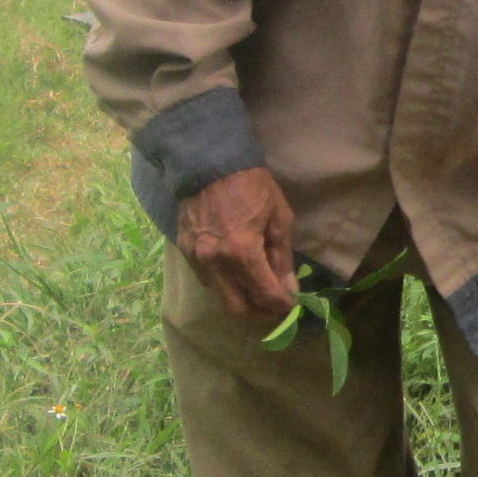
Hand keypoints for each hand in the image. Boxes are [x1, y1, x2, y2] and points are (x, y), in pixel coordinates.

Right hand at [179, 166, 298, 322]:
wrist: (209, 163)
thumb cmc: (251, 186)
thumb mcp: (279, 217)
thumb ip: (283, 258)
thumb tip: (289, 290)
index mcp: (242, 252)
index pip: (265, 296)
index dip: (283, 305)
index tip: (292, 304)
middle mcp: (216, 262)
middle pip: (237, 310)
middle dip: (259, 313)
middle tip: (274, 304)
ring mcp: (196, 259)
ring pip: (219, 298)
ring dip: (241, 301)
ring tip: (257, 289)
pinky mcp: (185, 253)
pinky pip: (206, 281)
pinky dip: (224, 284)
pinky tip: (236, 272)